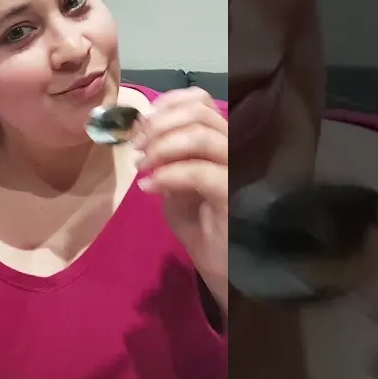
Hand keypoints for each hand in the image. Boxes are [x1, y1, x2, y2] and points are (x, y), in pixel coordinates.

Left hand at [133, 87, 228, 311]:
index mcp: (224, 144)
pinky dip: (167, 175)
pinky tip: (149, 186)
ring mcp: (241, 171)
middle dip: (159, 124)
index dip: (171, 102)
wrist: (227, 276)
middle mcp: (238, 151)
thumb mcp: (179, 191)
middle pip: (201, 113)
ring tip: (141, 164)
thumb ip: (167, 161)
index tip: (143, 119)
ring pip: (201, 136)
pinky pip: (199, 172)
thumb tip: (145, 137)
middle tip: (136, 146)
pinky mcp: (236, 196)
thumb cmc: (206, 233)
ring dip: (161, 146)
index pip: (204, 102)